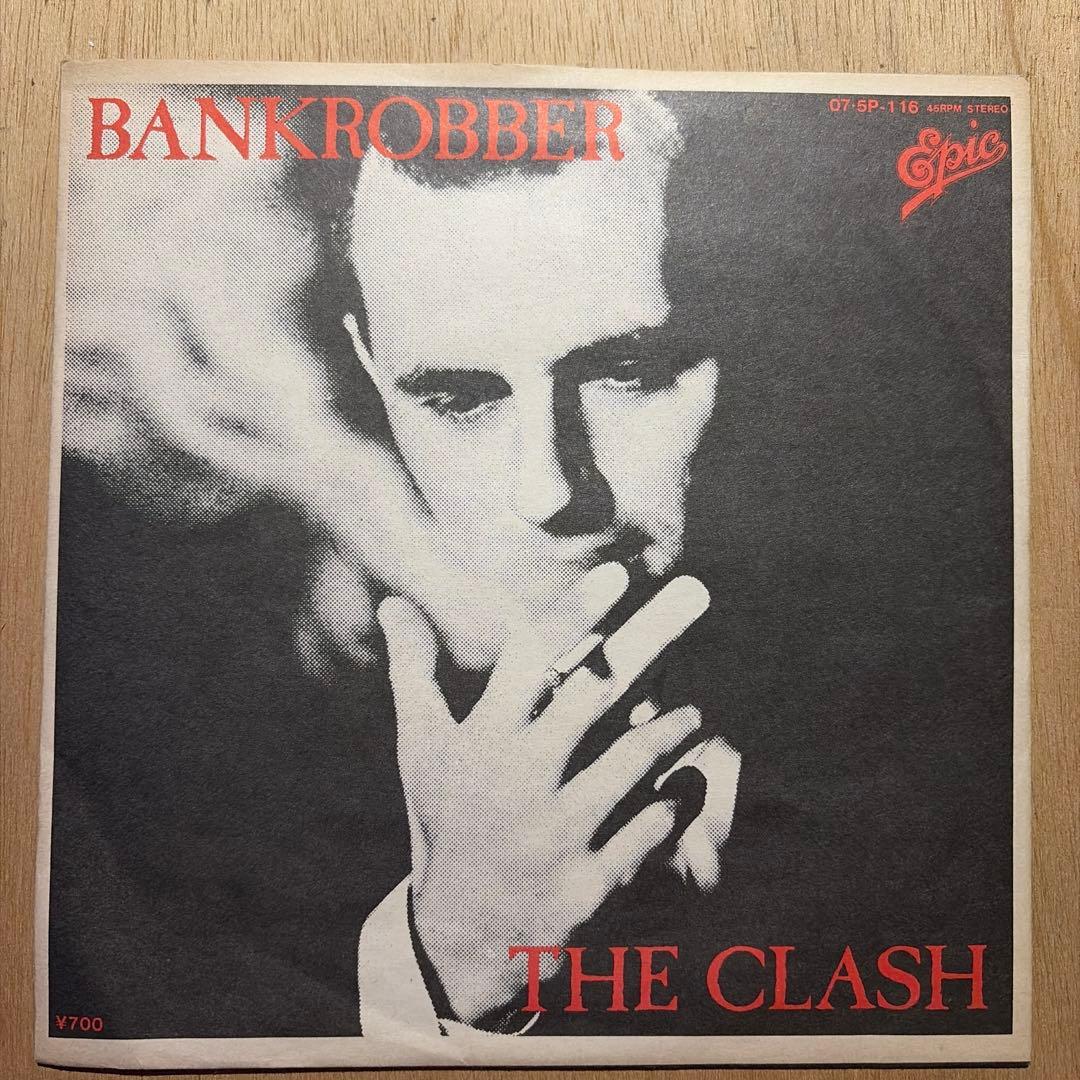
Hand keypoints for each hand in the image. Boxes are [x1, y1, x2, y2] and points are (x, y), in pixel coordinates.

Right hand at [377, 563, 710, 1023]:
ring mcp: (554, 835)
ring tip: (693, 711)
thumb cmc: (443, 820)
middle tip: (696, 595)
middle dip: (650, 638)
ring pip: (631, 762)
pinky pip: (645, 833)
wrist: (458, 932)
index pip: (531, 659)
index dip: (575, 612)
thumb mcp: (422, 747)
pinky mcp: (586, 884)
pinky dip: (673, 805)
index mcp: (480, 741)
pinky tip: (688, 783)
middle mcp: (517, 782)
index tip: (618, 574)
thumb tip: (394, 603)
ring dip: (670, 728)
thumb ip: (414, 671)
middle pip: (594, 695)